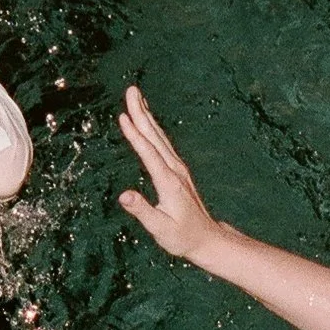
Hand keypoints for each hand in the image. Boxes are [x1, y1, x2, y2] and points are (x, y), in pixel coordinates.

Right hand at [116, 85, 221, 261]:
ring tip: (135, 97)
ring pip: (159, 137)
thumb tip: (124, 195)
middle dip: (141, 113)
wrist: (206, 239)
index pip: (148, 154)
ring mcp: (177, 168)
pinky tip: (146, 121)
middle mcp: (174, 170)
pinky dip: (152, 128)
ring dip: (146, 115)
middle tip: (130, 90)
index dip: (135, 135)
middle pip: (154, 137)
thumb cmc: (182, 237)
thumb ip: (142, 211)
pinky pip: (162, 143)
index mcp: (168, 182)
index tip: (123, 116)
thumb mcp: (160, 229)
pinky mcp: (177, 170)